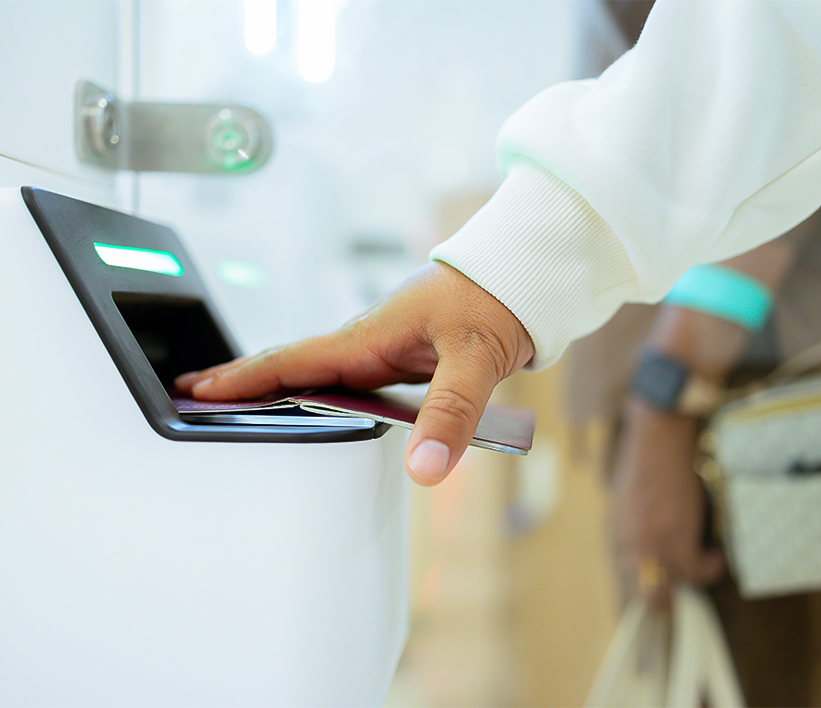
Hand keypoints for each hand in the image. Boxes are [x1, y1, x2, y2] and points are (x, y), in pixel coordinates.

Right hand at [174, 261, 534, 485]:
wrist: (523, 276)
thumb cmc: (495, 298)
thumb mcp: (474, 356)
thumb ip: (451, 413)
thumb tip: (424, 469)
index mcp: (369, 337)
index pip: (292, 361)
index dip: (243, 379)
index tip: (197, 391)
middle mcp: (368, 344)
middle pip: (293, 369)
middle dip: (245, 385)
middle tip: (198, 402)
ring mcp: (383, 351)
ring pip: (320, 377)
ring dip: (281, 393)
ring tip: (247, 414)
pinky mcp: (401, 360)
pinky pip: (351, 384)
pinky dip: (325, 398)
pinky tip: (322, 414)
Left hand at [611, 399, 725, 607]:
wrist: (657, 433)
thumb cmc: (646, 458)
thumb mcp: (631, 499)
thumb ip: (636, 526)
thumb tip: (649, 545)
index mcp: (618, 533)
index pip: (627, 580)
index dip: (647, 594)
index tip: (666, 595)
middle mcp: (630, 543)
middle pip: (645, 595)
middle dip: (667, 602)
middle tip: (687, 595)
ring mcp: (652, 542)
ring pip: (671, 589)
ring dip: (690, 582)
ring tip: (704, 566)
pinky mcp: (677, 535)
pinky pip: (698, 571)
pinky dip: (711, 567)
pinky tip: (716, 554)